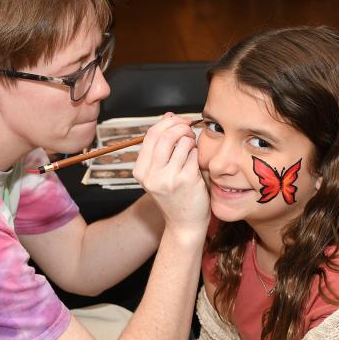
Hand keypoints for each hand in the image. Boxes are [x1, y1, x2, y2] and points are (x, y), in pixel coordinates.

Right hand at [133, 114, 208, 235]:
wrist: (185, 223)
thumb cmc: (175, 195)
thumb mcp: (160, 171)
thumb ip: (162, 144)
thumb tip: (168, 115)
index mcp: (140, 170)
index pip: (151, 134)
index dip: (168, 122)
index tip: (180, 121)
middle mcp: (150, 174)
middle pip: (165, 134)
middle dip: (181, 126)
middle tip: (190, 129)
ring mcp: (168, 178)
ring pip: (181, 142)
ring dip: (191, 139)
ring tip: (193, 147)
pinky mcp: (186, 180)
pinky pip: (194, 154)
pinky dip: (198, 153)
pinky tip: (197, 162)